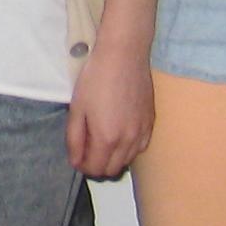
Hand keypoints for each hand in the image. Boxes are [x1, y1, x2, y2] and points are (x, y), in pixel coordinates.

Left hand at [64, 42, 153, 179]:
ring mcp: (143, 132)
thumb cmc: (96, 78)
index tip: (76, 156)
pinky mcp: (151, 122)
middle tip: (87, 150)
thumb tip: (75, 161)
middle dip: (97, 166)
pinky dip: (128, 149)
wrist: (124, 55)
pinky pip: (140, 148)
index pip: (95, 169)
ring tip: (101, 141)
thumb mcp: (77, 108)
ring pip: (127, 161)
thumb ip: (74, 139)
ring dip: (113, 158)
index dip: (82, 167)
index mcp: (107, 138)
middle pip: (112, 170)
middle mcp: (128, 140)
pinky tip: (119, 135)